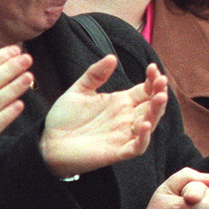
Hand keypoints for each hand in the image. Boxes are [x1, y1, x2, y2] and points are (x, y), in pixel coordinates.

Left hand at [40, 58, 169, 178]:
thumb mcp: (78, 91)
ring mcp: (124, 135)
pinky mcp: (118, 152)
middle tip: (161, 80)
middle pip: (152, 105)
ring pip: (150, 123)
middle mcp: (126, 118)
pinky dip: (144, 137)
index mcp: (120, 102)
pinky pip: (138, 146)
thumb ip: (95, 75)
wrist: (48, 144)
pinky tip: (144, 124)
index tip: (152, 67)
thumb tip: (112, 57)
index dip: (152, 79)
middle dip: (160, 92)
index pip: (145, 90)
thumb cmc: (63, 119)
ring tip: (159, 97)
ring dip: (157, 111)